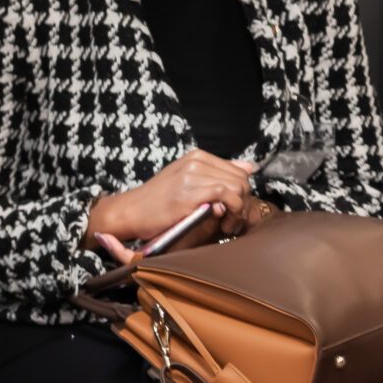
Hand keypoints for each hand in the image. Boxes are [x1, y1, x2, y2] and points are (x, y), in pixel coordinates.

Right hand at [86, 150, 256, 261]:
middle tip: (232, 222)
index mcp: (196, 156)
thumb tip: (250, 166)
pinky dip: (233, 213)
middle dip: (244, 204)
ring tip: (227, 225)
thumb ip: (219, 173)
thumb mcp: (189, 182)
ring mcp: (192, 174)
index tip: (234, 212)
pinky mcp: (191, 191)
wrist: (132, 211)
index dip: (243, 195)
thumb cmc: (159, 202)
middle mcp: (195, 161)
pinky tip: (222, 225)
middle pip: (242, 180)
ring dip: (239, 212)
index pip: (239, 172)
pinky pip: (229, 196)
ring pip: (239, 188)